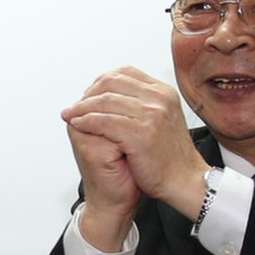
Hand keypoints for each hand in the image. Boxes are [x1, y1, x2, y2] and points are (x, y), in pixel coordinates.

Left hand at [63, 66, 209, 224]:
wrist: (183, 181)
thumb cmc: (170, 157)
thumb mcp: (161, 120)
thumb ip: (141, 105)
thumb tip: (112, 97)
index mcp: (163, 92)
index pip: (124, 73)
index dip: (100, 83)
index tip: (87, 95)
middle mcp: (158, 98)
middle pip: (112, 83)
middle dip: (88, 94)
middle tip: (75, 106)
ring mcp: (151, 114)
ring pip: (105, 101)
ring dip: (82, 108)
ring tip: (71, 115)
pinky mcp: (141, 133)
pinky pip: (104, 121)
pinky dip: (87, 121)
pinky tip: (78, 124)